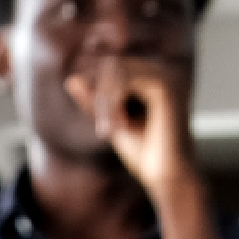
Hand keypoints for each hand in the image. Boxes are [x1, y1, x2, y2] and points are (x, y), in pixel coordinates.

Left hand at [64, 54, 200, 205]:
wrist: (166, 175)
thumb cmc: (142, 151)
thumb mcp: (110, 121)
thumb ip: (93, 101)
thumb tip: (71, 78)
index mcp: (149, 76)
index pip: (109, 65)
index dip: (95, 90)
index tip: (101, 123)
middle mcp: (160, 70)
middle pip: (110, 63)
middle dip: (99, 96)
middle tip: (104, 129)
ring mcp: (165, 74)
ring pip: (116, 68)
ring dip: (105, 102)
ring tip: (109, 131)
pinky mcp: (166, 86)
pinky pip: (127, 79)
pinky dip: (114, 104)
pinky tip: (119, 128)